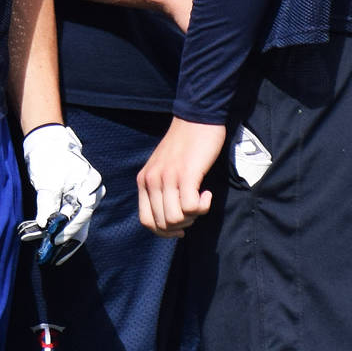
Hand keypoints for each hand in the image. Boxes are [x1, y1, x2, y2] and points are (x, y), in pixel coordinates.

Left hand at [18, 124, 103, 264]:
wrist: (46, 143)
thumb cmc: (50, 158)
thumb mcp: (47, 181)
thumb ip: (47, 203)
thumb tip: (44, 224)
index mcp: (90, 184)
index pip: (84, 212)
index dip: (70, 228)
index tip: (56, 240)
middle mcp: (91, 191)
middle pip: (82, 220)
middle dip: (67, 237)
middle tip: (53, 254)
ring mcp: (84, 195)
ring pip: (77, 221)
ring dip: (64, 235)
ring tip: (51, 252)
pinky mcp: (73, 199)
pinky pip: (71, 217)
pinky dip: (61, 227)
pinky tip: (51, 239)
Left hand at [137, 118, 225, 235]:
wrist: (197, 118)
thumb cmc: (184, 145)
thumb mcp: (163, 167)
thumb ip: (161, 189)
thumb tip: (169, 219)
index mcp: (144, 180)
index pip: (146, 221)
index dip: (164, 232)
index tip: (180, 228)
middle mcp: (152, 180)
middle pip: (162, 224)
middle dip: (182, 225)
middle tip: (194, 210)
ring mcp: (168, 177)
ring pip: (176, 219)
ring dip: (193, 216)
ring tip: (200, 200)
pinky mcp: (186, 174)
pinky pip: (191, 207)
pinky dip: (203, 206)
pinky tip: (207, 193)